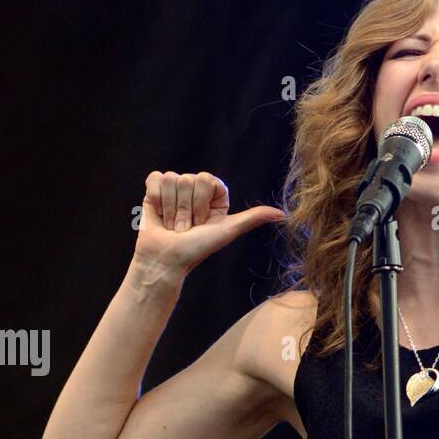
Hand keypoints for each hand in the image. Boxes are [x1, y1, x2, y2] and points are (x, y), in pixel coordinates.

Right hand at [135, 170, 285, 275]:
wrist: (165, 260)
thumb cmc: (196, 249)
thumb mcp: (227, 231)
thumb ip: (253, 218)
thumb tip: (283, 214)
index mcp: (214, 197)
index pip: (206, 179)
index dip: (201, 202)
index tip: (201, 222)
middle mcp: (196, 191)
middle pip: (188, 179)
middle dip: (185, 209)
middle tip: (185, 228)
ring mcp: (175, 189)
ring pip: (171, 179)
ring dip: (170, 208)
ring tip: (172, 225)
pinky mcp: (155, 190)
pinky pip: (156, 178)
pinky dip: (155, 198)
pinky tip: (159, 214)